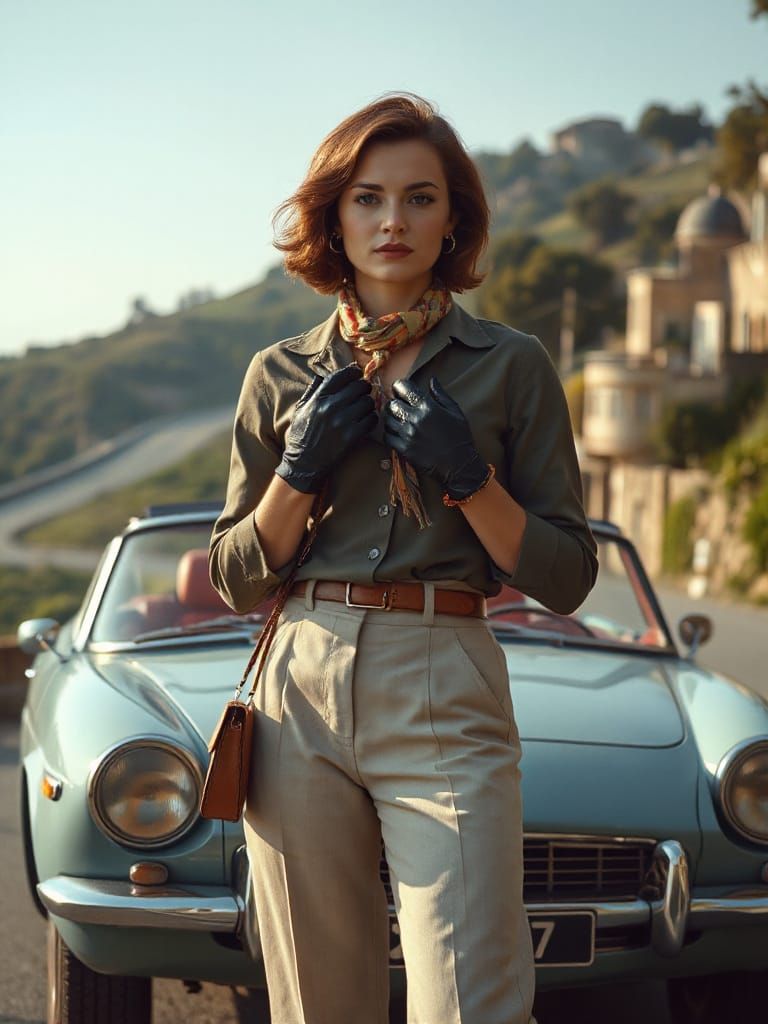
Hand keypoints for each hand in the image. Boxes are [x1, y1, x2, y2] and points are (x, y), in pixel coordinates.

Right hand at [275, 363, 376, 492]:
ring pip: (368, 402)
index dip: (353, 372)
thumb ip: (311, 391)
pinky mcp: (351, 436)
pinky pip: (371, 420)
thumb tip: (321, 375)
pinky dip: (371, 419)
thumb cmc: (300, 436)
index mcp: (318, 398)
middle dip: (364, 388)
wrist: (303, 464)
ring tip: (364, 409)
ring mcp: (342, 421)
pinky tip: (366, 422)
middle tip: (363, 393)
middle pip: (359, 386)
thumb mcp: (300, 410)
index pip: (341, 375)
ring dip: (368, 404)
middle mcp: (331, 406)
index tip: (357, 373)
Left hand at [382, 377, 488, 499]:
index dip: (400, 386)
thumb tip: (432, 379)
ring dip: (390, 418)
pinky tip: (396, 433)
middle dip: (394, 402)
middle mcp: (415, 418)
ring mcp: (408, 434)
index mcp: (427, 407)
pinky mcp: (404, 449)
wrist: (459, 465)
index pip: (403, 387)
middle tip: (399, 407)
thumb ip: (441, 394)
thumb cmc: (460, 437)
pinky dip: (389, 433)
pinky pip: (387, 437)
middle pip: (391, 403)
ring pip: (387, 419)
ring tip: (397, 420)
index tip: (402, 391)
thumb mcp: (455, 411)